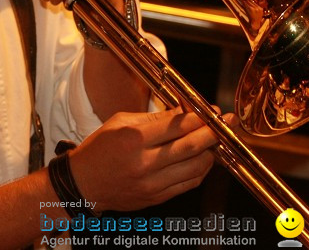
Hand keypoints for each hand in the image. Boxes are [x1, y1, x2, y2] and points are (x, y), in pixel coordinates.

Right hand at [66, 108, 225, 212]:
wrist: (83, 183)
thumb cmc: (100, 148)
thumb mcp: (121, 122)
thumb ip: (154, 118)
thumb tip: (186, 113)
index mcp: (134, 137)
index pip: (178, 125)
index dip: (200, 117)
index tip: (211, 111)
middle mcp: (144, 162)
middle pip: (191, 146)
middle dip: (213, 133)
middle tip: (225, 124)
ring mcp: (151, 183)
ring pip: (195, 168)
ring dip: (210, 153)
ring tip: (214, 142)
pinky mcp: (155, 198)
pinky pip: (188, 184)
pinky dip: (200, 171)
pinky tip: (202, 160)